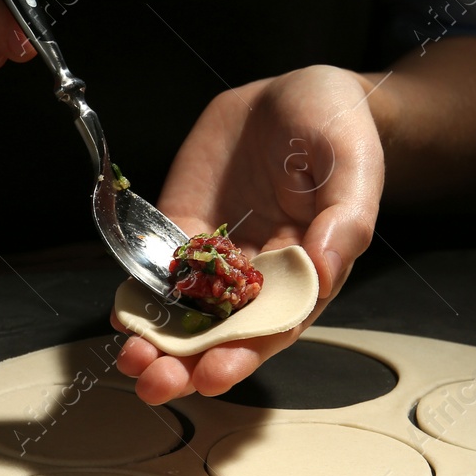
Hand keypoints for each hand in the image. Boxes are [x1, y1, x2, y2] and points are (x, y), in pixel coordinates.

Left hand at [111, 65, 384, 404]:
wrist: (298, 94)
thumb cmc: (339, 133)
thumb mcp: (354, 167)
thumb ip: (346, 220)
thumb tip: (325, 269)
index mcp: (304, 275)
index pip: (271, 330)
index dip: (242, 355)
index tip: (214, 374)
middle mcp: (258, 277)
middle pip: (220, 333)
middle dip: (186, 363)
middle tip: (156, 382)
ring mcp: (218, 256)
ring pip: (183, 311)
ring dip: (155, 340)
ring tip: (132, 359)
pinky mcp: (184, 228)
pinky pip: (158, 269)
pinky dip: (138, 294)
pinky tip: (122, 312)